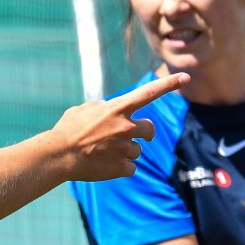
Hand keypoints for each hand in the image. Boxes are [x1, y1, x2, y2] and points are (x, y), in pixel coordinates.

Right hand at [52, 72, 188, 180]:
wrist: (59, 156)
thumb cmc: (68, 130)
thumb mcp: (84, 109)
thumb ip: (104, 107)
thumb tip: (112, 110)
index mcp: (117, 109)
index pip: (148, 93)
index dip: (169, 84)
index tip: (186, 77)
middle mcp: (126, 127)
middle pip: (149, 129)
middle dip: (145, 133)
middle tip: (136, 136)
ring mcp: (125, 148)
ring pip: (137, 150)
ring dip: (125, 151)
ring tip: (104, 152)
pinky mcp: (122, 167)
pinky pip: (130, 167)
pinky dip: (120, 167)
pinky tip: (104, 165)